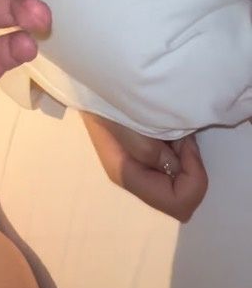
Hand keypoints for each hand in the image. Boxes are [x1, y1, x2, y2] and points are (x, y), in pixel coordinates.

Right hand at [81, 111, 208, 221]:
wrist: (96, 84)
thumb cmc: (108, 102)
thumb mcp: (127, 123)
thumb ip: (149, 150)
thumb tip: (176, 168)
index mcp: (129, 177)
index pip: (178, 203)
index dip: (192, 178)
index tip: (186, 144)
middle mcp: (137, 180)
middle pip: (182, 197)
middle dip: (189, 167)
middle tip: (180, 135)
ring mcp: (142, 169)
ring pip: (180, 181)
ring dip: (184, 156)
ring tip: (173, 127)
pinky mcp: (146, 156)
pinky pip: (173, 165)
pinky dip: (179, 150)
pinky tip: (169, 128)